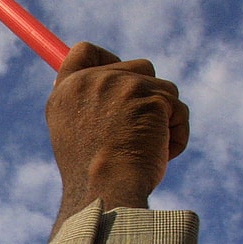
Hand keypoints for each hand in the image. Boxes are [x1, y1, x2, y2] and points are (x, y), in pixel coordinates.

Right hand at [46, 42, 188, 233]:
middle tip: (144, 128)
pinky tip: (162, 154)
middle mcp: (90, 81)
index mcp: (65, 93)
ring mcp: (120, 85)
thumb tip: (117, 97)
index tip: (122, 74)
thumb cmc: (93, 177)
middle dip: (148, 95)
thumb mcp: (76, 137)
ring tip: (150, 147)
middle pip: (137, 66)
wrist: (104, 191)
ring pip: (162, 87)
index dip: (107, 59)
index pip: (83, 52)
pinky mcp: (150, 96)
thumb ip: (89, 110)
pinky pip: (177, 109)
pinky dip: (176, 133)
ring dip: (164, 115)